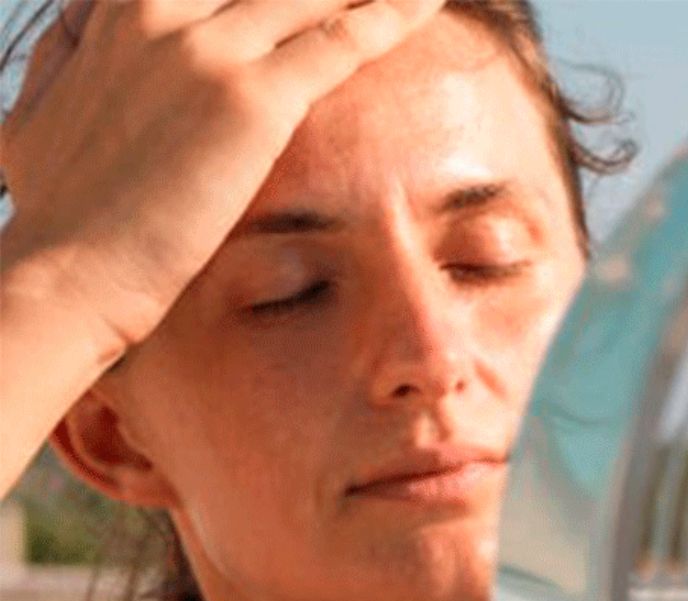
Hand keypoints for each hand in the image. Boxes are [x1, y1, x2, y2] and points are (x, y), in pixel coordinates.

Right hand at [1, 0, 446, 355]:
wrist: (69, 270)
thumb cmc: (60, 208)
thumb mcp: (42, 108)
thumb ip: (74, 57)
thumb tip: (81, 32)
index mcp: (118, 11)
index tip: (291, 0)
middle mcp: (160, 12)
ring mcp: (208, 50)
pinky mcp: (253, 98)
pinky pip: (343, 40)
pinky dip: (394, 16)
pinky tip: (428, 4)